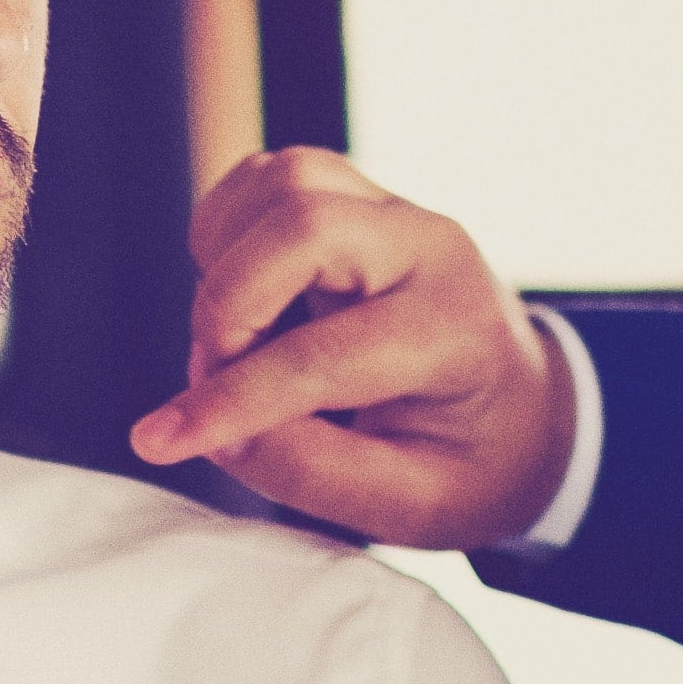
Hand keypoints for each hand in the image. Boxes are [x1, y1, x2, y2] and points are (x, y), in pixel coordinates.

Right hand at [128, 146, 575, 549]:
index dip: (231, 400)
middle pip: (301, 221)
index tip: (162, 439)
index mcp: (457, 334)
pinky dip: (229, 233)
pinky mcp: (356, 197)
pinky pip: (266, 178)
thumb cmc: (469, 462)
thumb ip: (314, 472)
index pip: (322, 355)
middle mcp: (432, 249)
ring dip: (226, 259)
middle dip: (227, 306)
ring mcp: (395, 211)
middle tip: (214, 377)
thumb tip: (219, 432)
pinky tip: (246, 298)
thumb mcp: (414, 505)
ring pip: (281, 181)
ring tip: (237, 338)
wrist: (520, 412)